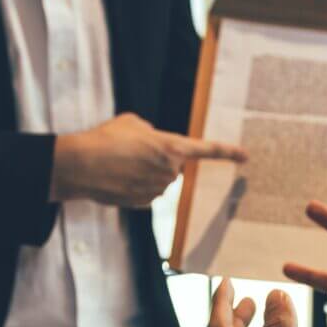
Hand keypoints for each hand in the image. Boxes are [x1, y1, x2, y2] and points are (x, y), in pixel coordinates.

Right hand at [50, 113, 246, 207]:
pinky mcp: (144, 204)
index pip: (207, 150)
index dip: (228, 152)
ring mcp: (158, 190)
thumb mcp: (132, 123)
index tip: (245, 156)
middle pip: (174, 166)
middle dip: (159, 159)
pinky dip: (135, 186)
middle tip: (133, 152)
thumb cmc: (105, 139)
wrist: (80, 166)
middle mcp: (170, 171)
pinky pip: (147, 193)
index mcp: (171, 147)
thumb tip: (153, 143)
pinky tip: (118, 178)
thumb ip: (151, 132)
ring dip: (145, 173)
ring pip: (159, 180)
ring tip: (121, 164)